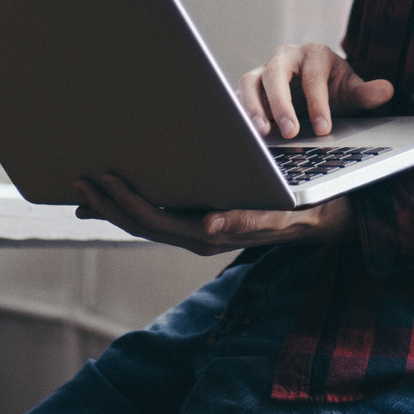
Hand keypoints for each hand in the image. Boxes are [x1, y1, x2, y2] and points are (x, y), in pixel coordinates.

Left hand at [74, 172, 353, 255]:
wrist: (336, 219)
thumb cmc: (315, 212)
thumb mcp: (289, 215)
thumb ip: (251, 222)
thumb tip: (210, 225)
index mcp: (216, 234)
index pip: (157, 222)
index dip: (124, 203)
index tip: (100, 179)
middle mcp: (203, 235)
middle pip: (143, 223)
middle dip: (108, 203)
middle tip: (77, 178)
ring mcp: (203, 229)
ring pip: (148, 220)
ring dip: (115, 204)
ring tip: (87, 186)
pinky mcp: (206, 218)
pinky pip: (163, 213)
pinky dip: (136, 202)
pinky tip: (120, 191)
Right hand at [237, 42, 394, 138]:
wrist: (316, 89)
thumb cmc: (334, 89)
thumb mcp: (352, 91)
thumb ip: (366, 93)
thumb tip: (387, 90)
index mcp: (314, 54)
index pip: (313, 77)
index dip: (318, 103)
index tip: (324, 129)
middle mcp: (286, 57)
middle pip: (276, 73)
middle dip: (282, 103)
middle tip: (290, 132)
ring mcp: (264, 70)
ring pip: (251, 81)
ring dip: (253, 107)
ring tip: (261, 133)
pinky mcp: (250, 87)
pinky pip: (240, 95)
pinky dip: (241, 112)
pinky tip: (247, 132)